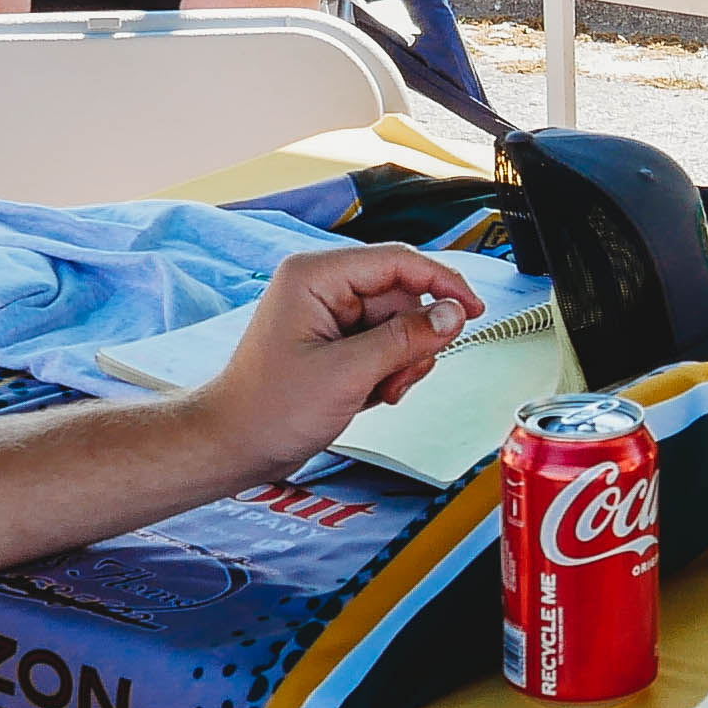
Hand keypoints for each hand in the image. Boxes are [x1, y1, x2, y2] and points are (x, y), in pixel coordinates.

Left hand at [196, 246, 479, 479]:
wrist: (234, 445)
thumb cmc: (268, 409)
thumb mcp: (347, 374)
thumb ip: (405, 339)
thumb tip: (452, 315)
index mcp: (316, 276)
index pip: (398, 261)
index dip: (442, 283)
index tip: (472, 309)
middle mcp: (323, 287)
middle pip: (402, 296)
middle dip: (413, 339)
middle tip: (401, 377)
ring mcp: (329, 314)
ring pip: (398, 324)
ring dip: (401, 361)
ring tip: (380, 391)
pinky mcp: (335, 341)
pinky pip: (384, 344)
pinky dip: (388, 371)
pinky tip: (371, 394)